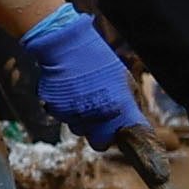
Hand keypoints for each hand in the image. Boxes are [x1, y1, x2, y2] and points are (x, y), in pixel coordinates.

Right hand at [16, 2, 145, 142]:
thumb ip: (129, 105)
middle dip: (99, 133)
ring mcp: (74, 115)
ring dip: (82, 119)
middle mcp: (96, 117)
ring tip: (82, 96)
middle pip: (98, 142)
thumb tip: (133, 123)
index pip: (119, 141)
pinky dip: (64, 108)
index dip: (117, 137)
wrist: (68, 47)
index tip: (117, 131)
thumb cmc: (99, 61)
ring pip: (79, 129)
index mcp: (118, 109)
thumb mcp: (124, 81)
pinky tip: (68, 91)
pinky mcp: (55, 110)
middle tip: (99, 116)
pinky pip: (61, 117)